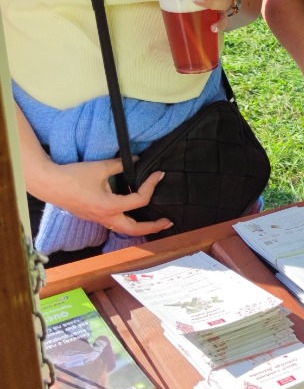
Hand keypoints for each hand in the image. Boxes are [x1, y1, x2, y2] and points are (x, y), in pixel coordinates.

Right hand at [46, 158, 173, 237]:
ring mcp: (99, 219)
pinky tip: (132, 211)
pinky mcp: (93, 216)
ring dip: (141, 227)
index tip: (159, 174)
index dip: (152, 186)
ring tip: (154, 221)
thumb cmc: (73, 176)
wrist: (50, 184)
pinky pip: (114, 223)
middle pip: (135, 229)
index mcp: (110, 206)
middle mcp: (106, 217)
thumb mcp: (101, 167)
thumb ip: (121, 164)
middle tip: (168, 221)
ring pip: (124, 229)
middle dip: (153, 227)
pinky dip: (127, 220)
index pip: (140, 200)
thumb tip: (137, 159)